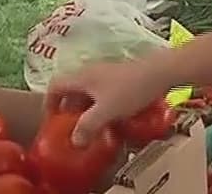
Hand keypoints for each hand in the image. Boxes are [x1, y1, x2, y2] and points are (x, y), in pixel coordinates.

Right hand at [46, 50, 175, 145]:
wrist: (162, 71)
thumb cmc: (131, 89)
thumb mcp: (106, 111)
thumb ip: (88, 126)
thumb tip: (75, 141)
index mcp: (82, 77)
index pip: (55, 85)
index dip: (49, 102)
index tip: (52, 120)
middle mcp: (91, 71)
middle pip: (71, 88)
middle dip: (70, 109)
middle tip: (72, 127)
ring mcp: (107, 71)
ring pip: (89, 90)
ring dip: (87, 108)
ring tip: (93, 124)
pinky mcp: (121, 75)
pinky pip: (103, 90)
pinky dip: (102, 103)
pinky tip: (113, 115)